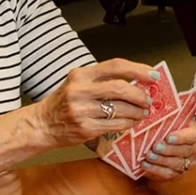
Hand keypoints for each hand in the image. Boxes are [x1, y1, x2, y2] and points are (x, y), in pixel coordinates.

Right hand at [39, 59, 157, 147]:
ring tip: (142, 113)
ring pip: (120, 109)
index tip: (153, 75)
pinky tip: (131, 122)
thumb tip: (136, 81)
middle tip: (148, 100)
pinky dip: (128, 124)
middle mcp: (80, 90)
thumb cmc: (63, 103)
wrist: (41, 125)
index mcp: (81, 74)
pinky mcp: (85, 128)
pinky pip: (115, 125)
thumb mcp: (78, 83)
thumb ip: (102, 80)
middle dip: (139, 95)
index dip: (138, 69)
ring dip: (137, 112)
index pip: (115, 66)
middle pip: (120, 88)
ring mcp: (82, 110)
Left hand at [139, 121, 195, 181]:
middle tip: (155, 147)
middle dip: (168, 150)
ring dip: (161, 161)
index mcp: (195, 132)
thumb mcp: (171, 118)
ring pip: (176, 164)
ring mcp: (188, 163)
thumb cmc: (169, 126)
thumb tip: (152, 108)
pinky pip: (169, 174)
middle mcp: (195, 148)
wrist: (169, 139)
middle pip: (184, 151)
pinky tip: (145, 165)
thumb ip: (166, 116)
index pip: (191, 135)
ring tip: (148, 156)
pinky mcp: (179, 174)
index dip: (181, 137)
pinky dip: (156, 170)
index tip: (168, 137)